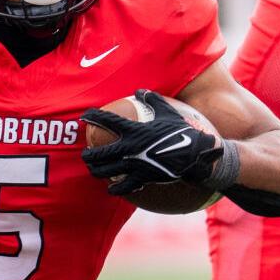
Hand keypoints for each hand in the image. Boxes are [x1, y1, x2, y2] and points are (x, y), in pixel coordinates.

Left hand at [81, 90, 223, 195]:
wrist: (194, 154)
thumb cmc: (181, 131)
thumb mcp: (167, 112)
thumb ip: (152, 100)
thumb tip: (141, 90)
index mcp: (134, 130)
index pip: (108, 121)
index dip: (94, 117)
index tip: (84, 116)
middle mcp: (130, 148)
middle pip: (100, 153)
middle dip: (89, 155)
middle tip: (85, 154)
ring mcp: (135, 165)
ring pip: (106, 171)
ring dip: (97, 171)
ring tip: (94, 170)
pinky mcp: (142, 179)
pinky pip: (123, 187)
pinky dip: (115, 188)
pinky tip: (111, 189)